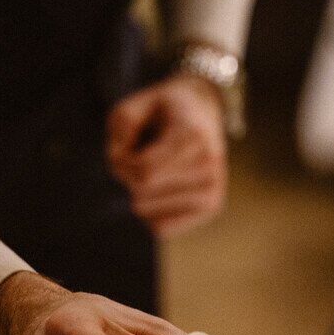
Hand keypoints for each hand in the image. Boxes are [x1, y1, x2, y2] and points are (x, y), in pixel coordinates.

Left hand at [105, 74, 227, 235]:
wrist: (203, 109)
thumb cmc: (161, 111)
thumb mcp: (133, 106)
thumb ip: (120, 131)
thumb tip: (120, 169)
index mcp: (192, 134)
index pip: (144, 171)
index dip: (121, 163)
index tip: (123, 147)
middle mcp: (209, 163)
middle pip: (143, 192)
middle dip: (127, 177)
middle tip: (139, 155)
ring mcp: (214, 188)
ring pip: (148, 213)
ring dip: (139, 193)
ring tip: (155, 168)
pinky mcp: (211, 207)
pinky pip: (160, 228)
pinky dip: (150, 211)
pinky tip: (161, 189)